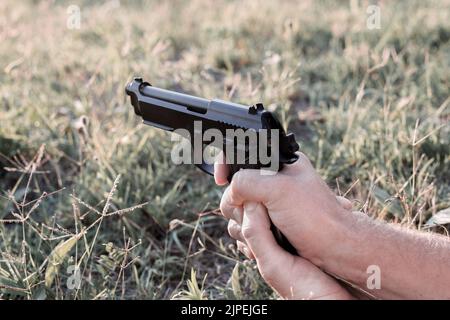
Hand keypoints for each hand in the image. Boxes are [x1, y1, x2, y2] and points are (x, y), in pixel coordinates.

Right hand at [214, 152, 354, 298]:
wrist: (335, 249)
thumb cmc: (315, 217)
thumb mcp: (278, 190)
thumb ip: (248, 182)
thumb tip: (230, 190)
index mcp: (280, 164)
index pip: (243, 156)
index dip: (227, 165)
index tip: (220, 179)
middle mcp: (274, 181)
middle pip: (236, 186)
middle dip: (236, 202)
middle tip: (248, 212)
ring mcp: (271, 202)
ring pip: (239, 207)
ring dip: (241, 221)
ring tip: (261, 228)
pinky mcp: (270, 221)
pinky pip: (246, 223)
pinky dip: (247, 232)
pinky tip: (257, 240)